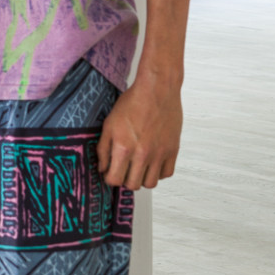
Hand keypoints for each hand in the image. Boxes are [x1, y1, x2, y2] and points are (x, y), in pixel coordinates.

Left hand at [96, 73, 182, 189]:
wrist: (157, 89)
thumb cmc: (133, 103)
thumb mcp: (109, 124)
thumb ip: (103, 149)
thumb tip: (102, 168)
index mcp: (124, 148)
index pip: (115, 180)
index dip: (110, 178)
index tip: (111, 173)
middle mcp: (142, 154)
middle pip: (132, 185)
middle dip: (125, 180)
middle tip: (124, 169)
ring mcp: (159, 153)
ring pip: (150, 183)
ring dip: (142, 178)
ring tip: (139, 167)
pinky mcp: (172, 150)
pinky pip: (166, 173)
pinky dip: (159, 172)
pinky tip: (152, 162)